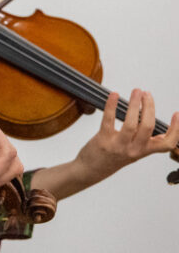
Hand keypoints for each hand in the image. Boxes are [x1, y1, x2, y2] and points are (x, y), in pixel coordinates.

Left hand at [31, 88, 178, 198]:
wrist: (91, 170)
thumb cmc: (112, 157)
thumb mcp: (133, 151)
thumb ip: (143, 139)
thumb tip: (152, 123)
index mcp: (144, 151)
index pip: (167, 144)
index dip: (176, 129)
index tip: (176, 114)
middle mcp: (134, 150)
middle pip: (148, 127)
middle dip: (149, 107)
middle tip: (146, 94)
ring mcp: (118, 146)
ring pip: (131, 123)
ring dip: (134, 104)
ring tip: (136, 91)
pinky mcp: (103, 140)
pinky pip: (109, 120)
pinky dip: (111, 105)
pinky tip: (114, 95)